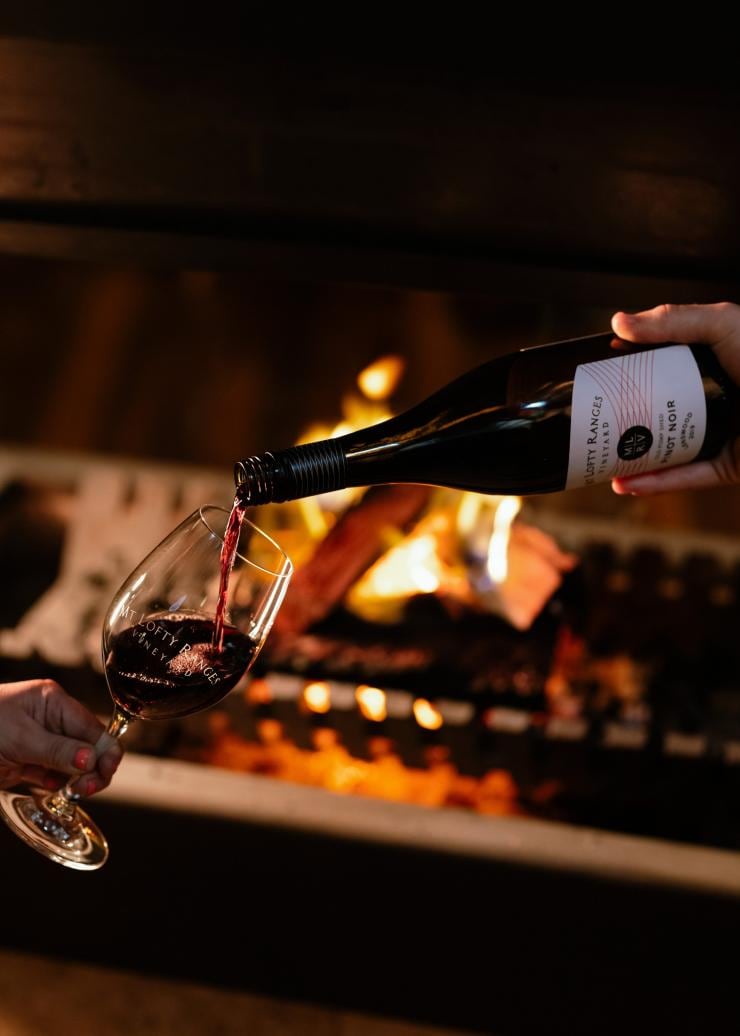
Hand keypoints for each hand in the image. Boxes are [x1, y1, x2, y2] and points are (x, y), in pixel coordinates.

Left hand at [0, 679, 121, 794]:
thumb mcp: (21, 738)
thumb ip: (58, 750)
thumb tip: (91, 760)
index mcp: (54, 702)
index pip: (92, 728)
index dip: (104, 752)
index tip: (103, 774)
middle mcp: (52, 720)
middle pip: (88, 746)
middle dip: (93, 768)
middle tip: (85, 789)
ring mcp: (41, 741)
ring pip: (74, 763)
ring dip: (77, 780)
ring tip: (73, 792)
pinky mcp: (29, 761)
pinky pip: (54, 774)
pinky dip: (59, 785)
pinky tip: (55, 790)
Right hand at [610, 302, 739, 494]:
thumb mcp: (725, 324)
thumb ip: (674, 319)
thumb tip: (618, 322)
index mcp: (713, 364)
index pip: (661, 367)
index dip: (627, 371)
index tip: (595, 374)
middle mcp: (716, 399)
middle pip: (658, 411)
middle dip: (621, 418)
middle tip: (588, 418)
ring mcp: (722, 435)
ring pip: (667, 450)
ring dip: (629, 459)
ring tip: (597, 459)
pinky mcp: (731, 467)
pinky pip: (687, 478)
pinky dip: (655, 483)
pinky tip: (623, 482)